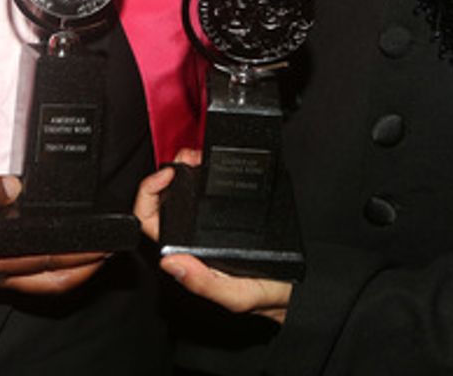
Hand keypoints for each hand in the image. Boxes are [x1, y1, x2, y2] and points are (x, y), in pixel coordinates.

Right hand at [0, 164, 105, 295]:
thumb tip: (18, 188)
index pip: (44, 260)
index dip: (80, 253)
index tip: (106, 244)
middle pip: (49, 285)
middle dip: (84, 271)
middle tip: (111, 253)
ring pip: (39, 286)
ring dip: (69, 273)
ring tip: (94, 252)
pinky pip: (26, 277)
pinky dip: (49, 269)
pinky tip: (60, 250)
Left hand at [134, 148, 291, 323]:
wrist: (303, 289)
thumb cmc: (270, 296)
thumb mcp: (239, 296)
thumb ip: (205, 284)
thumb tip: (170, 263)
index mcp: (188, 258)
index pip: (152, 224)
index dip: (149, 195)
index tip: (167, 176)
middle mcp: (194, 241)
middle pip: (166, 202)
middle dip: (171, 173)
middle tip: (187, 158)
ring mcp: (210, 227)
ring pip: (186, 194)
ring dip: (188, 171)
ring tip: (200, 157)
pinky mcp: (229, 217)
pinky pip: (209, 193)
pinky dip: (207, 175)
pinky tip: (214, 167)